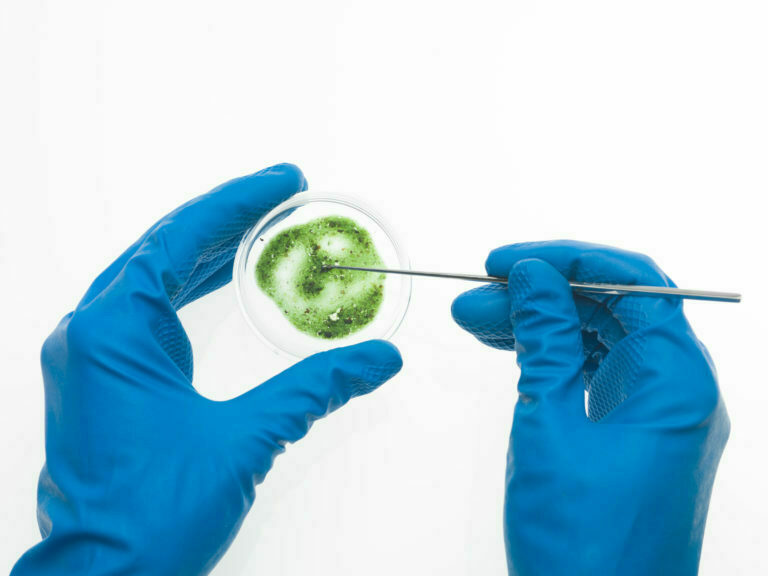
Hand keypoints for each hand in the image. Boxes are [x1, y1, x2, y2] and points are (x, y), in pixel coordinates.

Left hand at [12, 164, 402, 574]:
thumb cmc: (151, 518)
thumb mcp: (245, 439)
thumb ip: (315, 389)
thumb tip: (377, 359)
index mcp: (113, 332)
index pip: (180, 240)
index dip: (236, 204)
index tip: (282, 182)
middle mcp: (92, 334)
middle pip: (165, 250)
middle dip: (227, 221)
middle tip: (282, 198)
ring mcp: (92, 358)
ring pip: (155, 279)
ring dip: (210, 254)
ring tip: (264, 232)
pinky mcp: (105, 380)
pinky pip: (151, 313)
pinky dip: (192, 289)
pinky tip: (228, 281)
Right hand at [452, 240, 728, 574]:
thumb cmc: (583, 544)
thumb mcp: (551, 424)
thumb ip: (546, 339)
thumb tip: (532, 276)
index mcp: (677, 381)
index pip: (632, 283)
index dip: (566, 259)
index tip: (505, 261)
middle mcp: (678, 392)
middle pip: (613, 310)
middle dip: (542, 295)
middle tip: (477, 296)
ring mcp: (657, 417)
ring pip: (600, 342)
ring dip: (542, 326)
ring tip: (476, 322)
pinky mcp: (633, 438)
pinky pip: (596, 376)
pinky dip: (554, 360)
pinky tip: (510, 351)